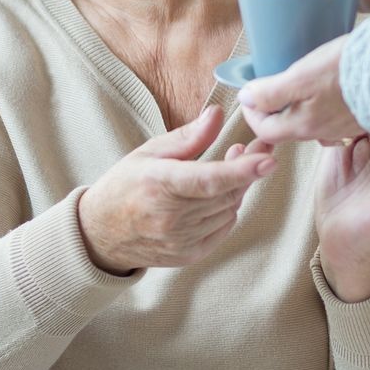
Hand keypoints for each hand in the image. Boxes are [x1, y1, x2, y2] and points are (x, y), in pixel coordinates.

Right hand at [78, 106, 275, 273]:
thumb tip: (218, 114)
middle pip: (226, 193)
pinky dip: (227, 209)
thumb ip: (189, 137)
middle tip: (249, 148)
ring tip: (225, 170)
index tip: (268, 159)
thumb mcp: (149, 152)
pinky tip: (214, 197)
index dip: (242, 170)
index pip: (208, 180)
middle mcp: (170, 217)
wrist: (100, 233)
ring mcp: (180, 240)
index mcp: (158, 185)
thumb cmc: (125, 186)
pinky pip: (223, 228)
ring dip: (236, 189)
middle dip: (246, 170)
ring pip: (229, 210)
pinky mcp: (188, 255)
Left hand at [237, 35, 365, 147]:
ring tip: (298, 81)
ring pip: (310, 120)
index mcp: (302, 125)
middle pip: (287, 126)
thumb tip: (245, 99)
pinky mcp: (360, 115)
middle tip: (271, 83)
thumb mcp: (301, 77)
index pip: (264, 130)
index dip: (251, 112)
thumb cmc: (348, 69)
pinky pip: (332, 115)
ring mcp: (343, 125)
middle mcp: (322, 132)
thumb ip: (271, 92)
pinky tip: (328, 86)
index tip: (250, 92)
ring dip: (298, 105)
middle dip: (274, 108)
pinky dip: (322, 103)